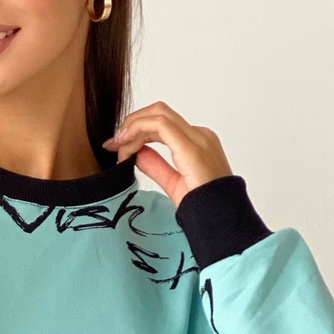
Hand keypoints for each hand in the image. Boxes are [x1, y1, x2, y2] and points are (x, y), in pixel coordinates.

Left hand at [102, 100, 232, 208]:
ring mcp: (198, 138)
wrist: (220, 221)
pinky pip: (159, 125)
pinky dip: (138, 130)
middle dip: (131, 124)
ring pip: (157, 114)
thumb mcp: (173, 183)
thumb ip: (156, 166)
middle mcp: (199, 135)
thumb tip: (137, 153)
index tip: (117, 147)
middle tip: (113, 143)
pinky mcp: (191, 146)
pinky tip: (126, 146)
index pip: (162, 124)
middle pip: (159, 113)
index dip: (137, 130)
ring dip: (132, 127)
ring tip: (118, 146)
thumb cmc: (204, 208)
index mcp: (198, 143)